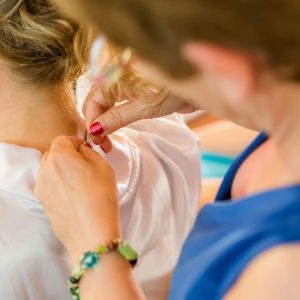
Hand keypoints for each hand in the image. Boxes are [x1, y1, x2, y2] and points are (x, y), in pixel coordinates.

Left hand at [34, 136, 120, 262]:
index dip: (76, 142)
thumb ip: (89, 152)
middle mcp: (45, 170)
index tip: (86, 149)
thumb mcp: (103, 166)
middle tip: (85, 165)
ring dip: (62, 169)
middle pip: (54, 154)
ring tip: (80, 182)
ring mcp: (42, 188)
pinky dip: (59, 184)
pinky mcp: (43, 203)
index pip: (63, 139)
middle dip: (68, 155)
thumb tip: (81, 150)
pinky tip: (75, 194)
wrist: (91, 234)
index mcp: (59, 156)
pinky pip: (50, 185)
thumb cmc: (101, 198)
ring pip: (50, 170)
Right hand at [83, 84, 196, 147]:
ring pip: (105, 102)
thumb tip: (95, 130)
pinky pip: (115, 102)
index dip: (91, 119)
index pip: (94, 98)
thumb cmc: (175, 92)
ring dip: (103, 120)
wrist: (198, 86)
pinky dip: (112, 116)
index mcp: (118, 72)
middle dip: (96, 121)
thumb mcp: (144, 107)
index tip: (95, 139)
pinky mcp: (133, 89)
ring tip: (106, 140)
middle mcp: (118, 74)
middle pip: (97, 99)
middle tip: (101, 143)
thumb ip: (118, 117)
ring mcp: (125, 81)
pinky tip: (112, 127)